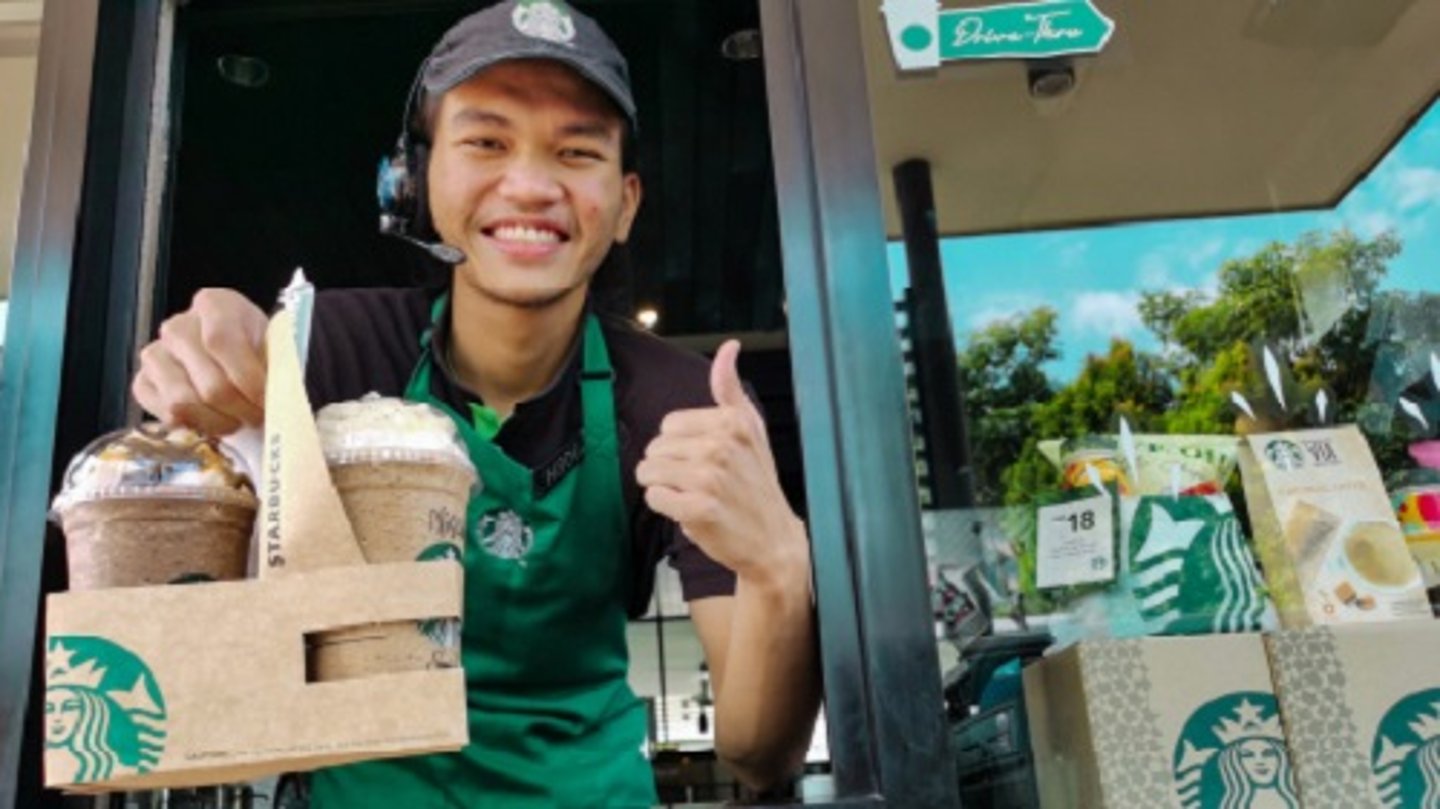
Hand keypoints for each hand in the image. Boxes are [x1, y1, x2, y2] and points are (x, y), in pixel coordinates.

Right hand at [132, 288, 267, 434]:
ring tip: (238, 420)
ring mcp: (156, 354)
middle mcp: (178, 326)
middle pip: (210, 383)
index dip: (249, 379)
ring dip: (219, 421)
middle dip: (241, 409)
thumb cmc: (259, 351)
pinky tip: (214, 420)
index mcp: (214, 305)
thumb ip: (279, 364)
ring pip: (184, 403)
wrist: (239, 356)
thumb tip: (283, 396)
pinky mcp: (144, 383)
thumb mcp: (276, 347)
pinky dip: (195, 425)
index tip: (269, 399)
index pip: (221, 341)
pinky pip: (166, 414)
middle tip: (260, 417)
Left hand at [637, 341, 806, 583]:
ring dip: (664, 487)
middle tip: (698, 482)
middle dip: (669, 467)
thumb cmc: (757, 484)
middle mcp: (721, 446)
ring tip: (693, 495)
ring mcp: (711, 478)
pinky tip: (690, 511)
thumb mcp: (751, 429)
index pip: (669, 424)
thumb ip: (731, 389)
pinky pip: (654, 498)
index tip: (703, 460)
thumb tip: (728, 347)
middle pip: (655, 448)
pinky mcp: (700, 509)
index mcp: (732, 422)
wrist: (772, 539)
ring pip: (649, 472)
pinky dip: (666, 507)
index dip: (680, 445)